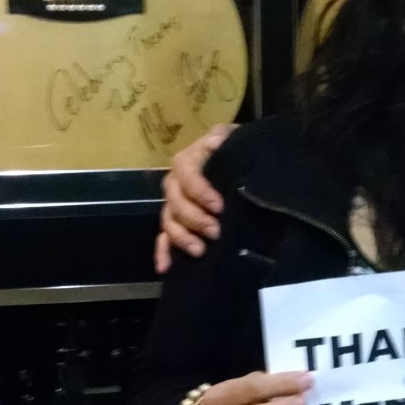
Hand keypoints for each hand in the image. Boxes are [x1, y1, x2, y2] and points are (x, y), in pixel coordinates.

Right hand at [152, 123, 235, 271]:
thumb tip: (215, 142)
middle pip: (174, 201)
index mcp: (189, 160)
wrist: (241, 163)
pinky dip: (163, 252)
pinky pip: (163, 238)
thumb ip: (224, 138)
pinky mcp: (176, 223)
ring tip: (200, 251)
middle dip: (194, 218)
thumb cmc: (237, 150)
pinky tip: (165, 267)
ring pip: (168, 221)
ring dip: (181, 237)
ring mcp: (174, 204)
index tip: (219, 206)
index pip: (186, 173)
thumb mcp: (235, 138)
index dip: (199, 190)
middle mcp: (176, 182)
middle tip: (215, 231)